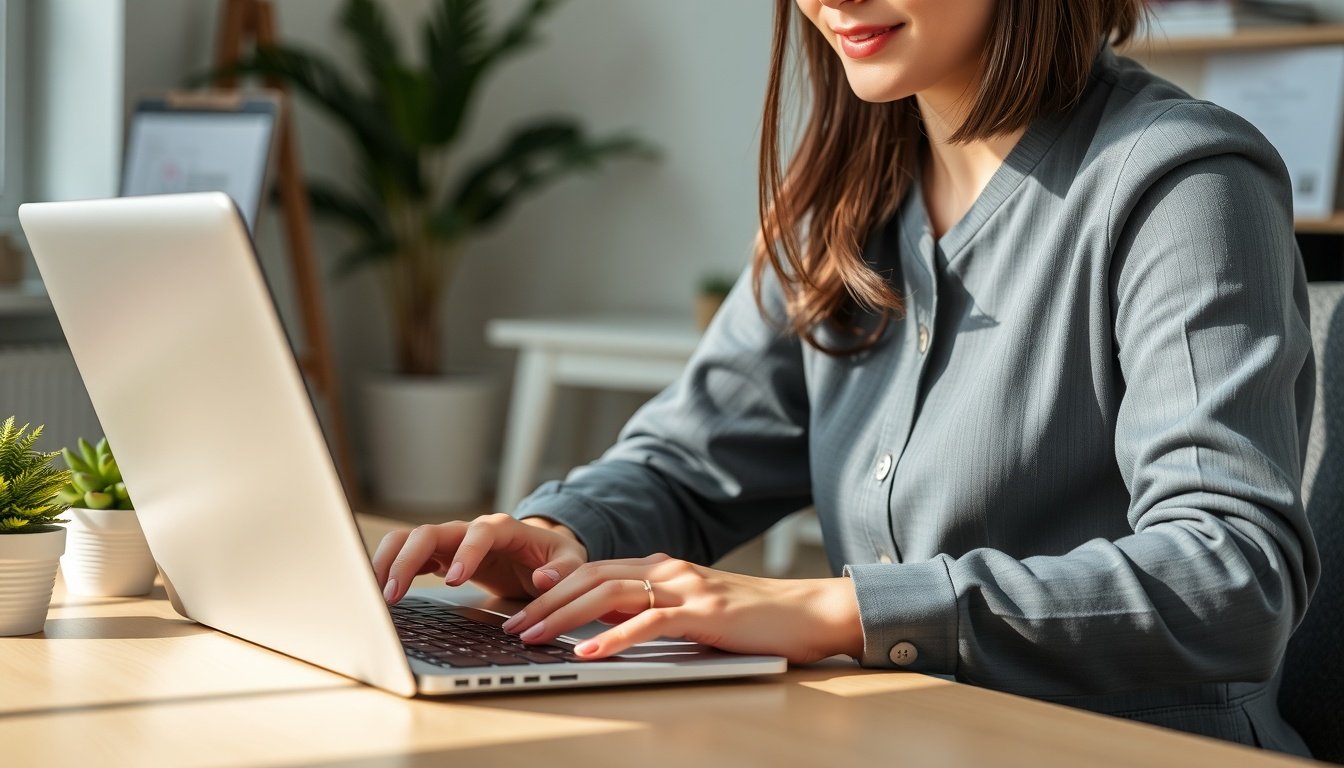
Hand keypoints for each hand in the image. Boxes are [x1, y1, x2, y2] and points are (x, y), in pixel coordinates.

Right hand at [373, 514, 587, 601]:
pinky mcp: (440, 556)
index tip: (453, 579)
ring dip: (390, 562)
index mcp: (503, 528)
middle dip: (408, 560)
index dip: (465, 553)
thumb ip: (563, 569)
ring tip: (378, 594)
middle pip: (429, 532)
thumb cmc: (556, 557)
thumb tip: (545, 578)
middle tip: (394, 593)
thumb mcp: (572, 561)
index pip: (478, 533)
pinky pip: (408, 556)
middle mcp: (471, 530)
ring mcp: (451, 542)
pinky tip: (380, 593)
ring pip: (409, 539)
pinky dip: (390, 570)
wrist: (544, 554)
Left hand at [499, 553, 863, 663]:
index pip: (594, 572)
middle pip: (591, 578)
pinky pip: (650, 621)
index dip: (554, 588)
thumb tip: (607, 626)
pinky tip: (588, 652)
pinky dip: (614, 637)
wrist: (809, 612)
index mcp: (662, 567)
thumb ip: (654, 610)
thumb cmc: (753, 619)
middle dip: (546, 603)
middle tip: (512, 625)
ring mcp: (686, 587)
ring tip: (534, 637)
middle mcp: (668, 569)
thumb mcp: (694, 610)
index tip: (521, 607)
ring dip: (564, 617)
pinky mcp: (705, 612)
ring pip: (610, 594)